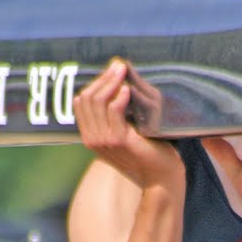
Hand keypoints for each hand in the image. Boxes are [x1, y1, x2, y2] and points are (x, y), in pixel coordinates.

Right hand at [73, 59, 184, 193]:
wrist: (160, 175)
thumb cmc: (147, 150)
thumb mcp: (126, 126)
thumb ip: (115, 109)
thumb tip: (114, 75)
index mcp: (91, 135)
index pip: (81, 101)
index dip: (95, 83)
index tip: (111, 71)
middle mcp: (92, 139)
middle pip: (87, 98)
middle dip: (103, 78)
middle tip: (118, 65)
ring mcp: (103, 141)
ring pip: (98, 101)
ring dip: (111, 82)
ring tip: (123, 72)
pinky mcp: (118, 140)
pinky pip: (113, 110)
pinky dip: (120, 96)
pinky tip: (129, 89)